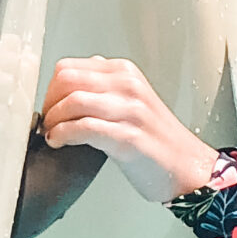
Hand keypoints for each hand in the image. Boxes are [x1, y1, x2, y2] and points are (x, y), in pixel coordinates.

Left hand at [39, 57, 220, 203]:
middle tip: (47, 123)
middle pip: (66, 80)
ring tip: (52, 135)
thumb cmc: (158, 142)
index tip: (50, 109)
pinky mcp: (129, 137)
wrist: (189, 169)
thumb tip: (68, 88)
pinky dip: (62, 135)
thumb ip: (104, 90)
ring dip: (53, 121)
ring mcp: (131, 111)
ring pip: (72, 101)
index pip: (69, 68)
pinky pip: (83, 127)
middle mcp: (129, 86)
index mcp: (126, 74)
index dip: (50, 90)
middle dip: (48, 103)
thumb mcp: (132, 103)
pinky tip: (58, 143)